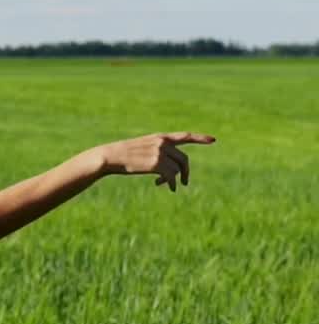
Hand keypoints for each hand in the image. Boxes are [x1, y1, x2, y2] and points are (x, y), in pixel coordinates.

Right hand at [98, 132, 216, 191]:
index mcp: (160, 137)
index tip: (213, 140)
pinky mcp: (156, 164)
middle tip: (185, 182)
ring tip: (168, 186)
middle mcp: (163, 143)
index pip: (185, 136)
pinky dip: (171, 183)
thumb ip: (157, 153)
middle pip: (184, 159)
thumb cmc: (123, 155)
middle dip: (186, 171)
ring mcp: (160, 153)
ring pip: (177, 169)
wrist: (110, 156)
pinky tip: (165, 187)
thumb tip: (170, 171)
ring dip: (175, 180)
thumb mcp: (142, 149)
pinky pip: (171, 176)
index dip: (200, 138)